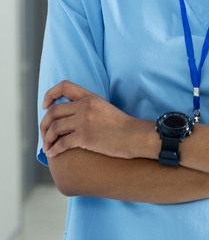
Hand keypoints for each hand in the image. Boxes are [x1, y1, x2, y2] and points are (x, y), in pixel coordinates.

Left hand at [41, 81, 155, 160]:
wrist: (134, 136)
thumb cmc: (121, 126)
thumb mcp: (104, 107)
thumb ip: (88, 107)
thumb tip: (71, 116)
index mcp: (90, 97)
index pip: (64, 86)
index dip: (50, 94)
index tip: (45, 105)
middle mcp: (85, 106)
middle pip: (54, 111)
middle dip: (44, 124)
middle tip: (44, 133)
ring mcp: (84, 121)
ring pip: (54, 128)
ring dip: (47, 139)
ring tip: (47, 147)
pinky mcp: (84, 137)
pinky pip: (61, 143)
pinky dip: (53, 149)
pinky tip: (52, 153)